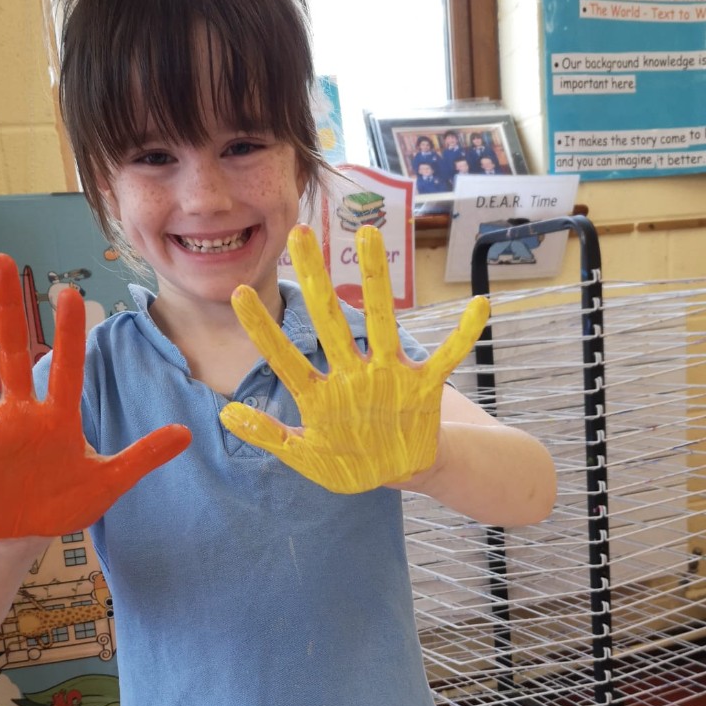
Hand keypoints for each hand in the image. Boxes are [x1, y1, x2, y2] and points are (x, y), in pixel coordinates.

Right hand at [0, 254, 190, 538]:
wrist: (23, 532)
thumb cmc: (64, 502)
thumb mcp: (109, 483)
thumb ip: (143, 456)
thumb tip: (188, 434)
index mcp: (57, 419)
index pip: (65, 368)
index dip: (66, 334)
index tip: (67, 293)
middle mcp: (19, 413)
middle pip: (12, 354)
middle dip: (8, 310)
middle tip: (3, 262)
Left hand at [220, 225, 489, 493]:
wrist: (400, 472)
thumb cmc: (350, 463)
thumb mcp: (305, 456)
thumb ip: (270, 436)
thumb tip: (226, 414)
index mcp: (321, 394)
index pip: (285, 356)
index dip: (263, 329)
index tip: (239, 293)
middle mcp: (352, 374)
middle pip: (330, 321)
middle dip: (316, 279)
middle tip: (300, 233)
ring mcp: (389, 376)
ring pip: (382, 322)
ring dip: (377, 282)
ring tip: (370, 238)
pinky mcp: (424, 386)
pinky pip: (447, 356)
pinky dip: (464, 334)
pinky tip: (479, 305)